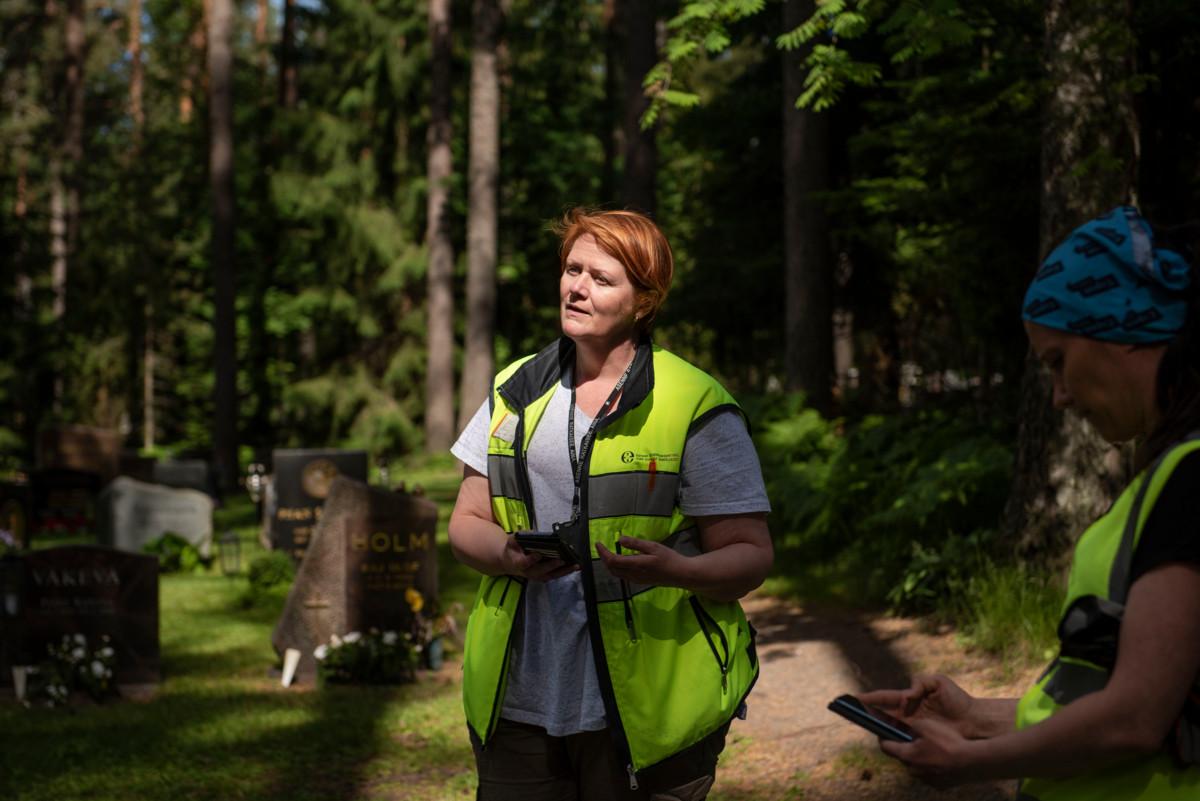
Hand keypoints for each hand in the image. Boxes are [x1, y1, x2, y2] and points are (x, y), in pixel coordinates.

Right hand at [500, 536, 577, 581]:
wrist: (509, 562)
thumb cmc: (513, 549)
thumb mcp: (512, 541)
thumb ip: (520, 537)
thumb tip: (531, 533)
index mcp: (517, 562)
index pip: (524, 562)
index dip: (531, 559)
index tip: (538, 554)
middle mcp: (527, 572)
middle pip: (540, 571)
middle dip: (551, 566)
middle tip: (562, 560)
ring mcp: (536, 576)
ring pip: (550, 575)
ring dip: (563, 571)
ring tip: (575, 565)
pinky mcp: (543, 577)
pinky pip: (555, 575)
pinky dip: (565, 572)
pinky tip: (574, 567)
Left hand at [595, 536, 688, 586]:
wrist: (681, 575)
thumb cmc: (669, 558)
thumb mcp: (653, 546)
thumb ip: (636, 543)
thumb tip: (620, 539)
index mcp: (636, 565)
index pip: (613, 560)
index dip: (603, 552)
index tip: (598, 543)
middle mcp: (633, 575)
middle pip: (612, 569)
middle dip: (603, 558)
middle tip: (601, 547)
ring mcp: (636, 580)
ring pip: (616, 574)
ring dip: (609, 564)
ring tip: (608, 553)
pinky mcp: (640, 582)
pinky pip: (623, 576)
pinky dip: (617, 568)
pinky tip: (620, 561)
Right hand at [859, 673, 975, 736]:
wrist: (973, 720)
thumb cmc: (956, 700)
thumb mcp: (938, 682)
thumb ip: (919, 682)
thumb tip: (906, 697)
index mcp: (909, 698)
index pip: (884, 697)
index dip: (869, 698)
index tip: (854, 698)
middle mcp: (907, 713)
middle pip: (881, 713)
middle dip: (867, 714)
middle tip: (854, 714)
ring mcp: (912, 727)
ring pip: (889, 728)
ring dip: (878, 728)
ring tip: (867, 727)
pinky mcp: (920, 738)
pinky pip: (902, 739)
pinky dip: (893, 740)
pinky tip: (887, 740)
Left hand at [879, 715, 974, 788]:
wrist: (972, 760)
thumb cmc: (947, 742)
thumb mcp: (925, 725)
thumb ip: (912, 727)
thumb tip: (908, 729)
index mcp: (907, 756)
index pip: (886, 747)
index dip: (883, 738)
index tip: (882, 731)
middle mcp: (914, 771)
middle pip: (903, 757)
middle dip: (904, 747)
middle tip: (911, 737)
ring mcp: (927, 780)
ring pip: (917, 766)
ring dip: (919, 757)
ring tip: (931, 746)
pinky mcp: (940, 785)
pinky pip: (931, 773)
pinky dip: (932, 765)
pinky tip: (942, 757)